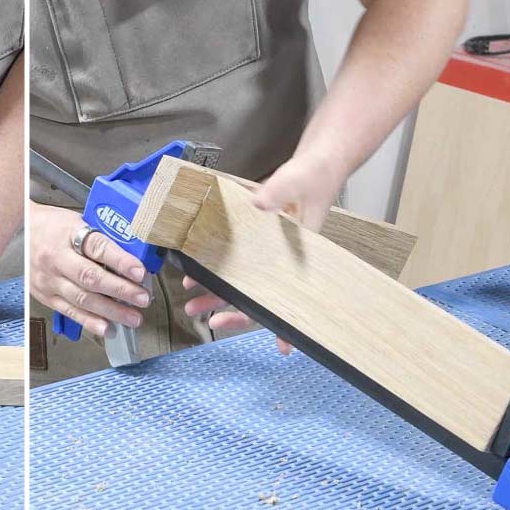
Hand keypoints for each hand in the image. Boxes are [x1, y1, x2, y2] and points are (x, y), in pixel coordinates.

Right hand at [29, 202, 150, 338]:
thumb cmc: (52, 225)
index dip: (121, 261)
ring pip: (83, 299)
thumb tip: (130, 259)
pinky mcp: (46, 296)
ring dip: (111, 311)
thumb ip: (100, 239)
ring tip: (132, 318)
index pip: (98, 247)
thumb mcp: (76, 221)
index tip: (139, 272)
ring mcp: (49, 280)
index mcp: (67, 234)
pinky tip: (107, 328)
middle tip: (142, 299)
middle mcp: (56, 258)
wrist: (21, 229)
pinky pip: (70, 312)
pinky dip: (90, 322)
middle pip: (91, 278)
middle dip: (121, 291)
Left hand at [184, 152, 346, 353]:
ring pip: (243, 279)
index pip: (290, 294)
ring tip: (192, 299)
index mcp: (300, 251)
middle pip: (258, 293)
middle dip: (233, 310)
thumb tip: (259, 204)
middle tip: (206, 319)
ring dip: (218, 292)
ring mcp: (270, 249)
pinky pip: (236, 259)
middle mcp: (284, 256)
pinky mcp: (257, 237)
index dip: (285, 322)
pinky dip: (218, 267)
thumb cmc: (316, 175)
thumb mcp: (298, 180)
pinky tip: (198, 271)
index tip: (283, 346)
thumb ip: (279, 191)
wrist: (317, 162)